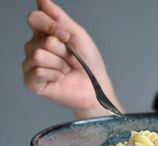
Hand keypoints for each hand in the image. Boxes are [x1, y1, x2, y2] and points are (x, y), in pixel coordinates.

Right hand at [23, 0, 119, 117]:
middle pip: (43, 40)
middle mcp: (34, 48)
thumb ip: (59, 17)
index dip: (52, 26)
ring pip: (39, 55)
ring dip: (60, 64)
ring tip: (66, 70)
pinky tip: (60, 79)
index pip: (34, 18)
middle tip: (71, 61)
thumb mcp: (77, 35)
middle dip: (64, 52)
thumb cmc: (88, 63)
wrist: (95, 86)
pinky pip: (38, 71)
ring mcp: (31, 66)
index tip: (67, 36)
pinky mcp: (32, 82)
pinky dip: (55, 75)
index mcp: (43, 34)